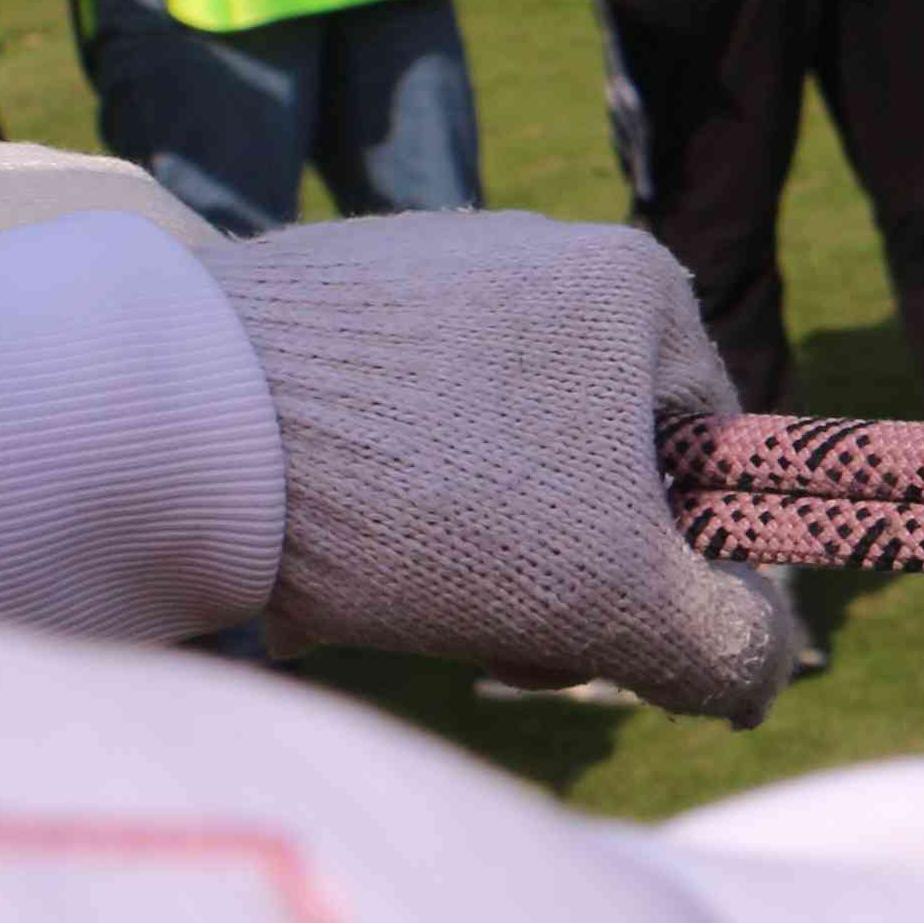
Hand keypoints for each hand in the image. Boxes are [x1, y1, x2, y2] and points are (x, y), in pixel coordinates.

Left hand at [203, 211, 796, 723]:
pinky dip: (356, 505)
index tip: (593, 625)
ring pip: (475, 455)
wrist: (162, 419)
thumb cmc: (426, 495)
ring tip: (367, 585)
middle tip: (476, 631)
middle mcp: (531, 249)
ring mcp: (407, 267)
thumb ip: (729, 646)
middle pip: (583, 459)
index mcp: (633, 284)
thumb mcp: (616, 600)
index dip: (669, 565)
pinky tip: (298, 544)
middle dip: (541, 565)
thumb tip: (761, 673)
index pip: (703, 452)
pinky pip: (372, 429)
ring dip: (445, 547)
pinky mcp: (300, 300)